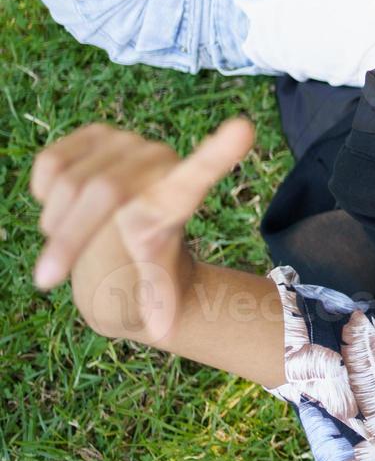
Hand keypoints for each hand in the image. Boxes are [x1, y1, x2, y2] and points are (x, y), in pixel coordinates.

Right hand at [28, 119, 254, 340]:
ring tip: (65, 242)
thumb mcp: (155, 285)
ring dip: (56, 222)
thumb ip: (161, 299)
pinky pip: (50, 164)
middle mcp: (157, 160)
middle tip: (47, 280)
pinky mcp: (95, 134)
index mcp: (178, 199)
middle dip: (68, 240)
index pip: (199, 174)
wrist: (122, 236)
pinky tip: (61, 206)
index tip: (243, 130)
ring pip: (68, 181)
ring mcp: (127, 141)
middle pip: (101, 191)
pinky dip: (44, 192)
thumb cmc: (142, 264)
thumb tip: (163, 331)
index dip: (218, 154)